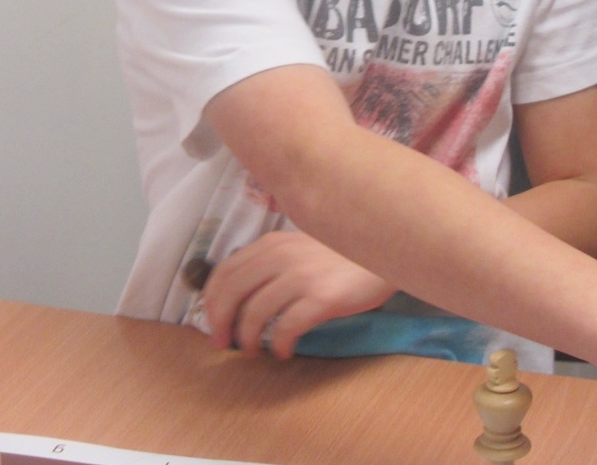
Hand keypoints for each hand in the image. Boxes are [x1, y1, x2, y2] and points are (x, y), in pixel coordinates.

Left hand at [202, 231, 395, 358]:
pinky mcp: (321, 297)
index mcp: (273, 243)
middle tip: (223, 344)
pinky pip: (287, 327)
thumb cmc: (341, 255)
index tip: (213, 323)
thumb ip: (273, 261)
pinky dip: (278, 345)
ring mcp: (302, 275)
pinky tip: (283, 352)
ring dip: (248, 338)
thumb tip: (241, 294)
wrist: (384, 254)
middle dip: (221, 323)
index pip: (225, 271)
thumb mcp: (301, 247)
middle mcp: (282, 255)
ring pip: (255, 313)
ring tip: (253, 351)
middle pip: (232, 292)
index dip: (212, 301)